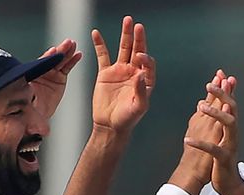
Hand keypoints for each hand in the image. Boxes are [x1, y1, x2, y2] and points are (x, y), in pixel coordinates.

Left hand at [29, 39, 82, 116]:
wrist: (37, 114)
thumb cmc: (28, 105)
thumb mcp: (25, 96)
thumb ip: (27, 90)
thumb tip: (28, 88)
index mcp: (31, 72)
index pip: (40, 62)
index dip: (47, 57)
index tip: (53, 51)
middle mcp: (41, 70)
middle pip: (51, 59)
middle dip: (60, 50)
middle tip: (67, 43)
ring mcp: (51, 73)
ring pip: (60, 61)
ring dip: (67, 52)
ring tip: (73, 45)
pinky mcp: (60, 78)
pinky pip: (67, 67)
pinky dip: (72, 60)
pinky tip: (78, 54)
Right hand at [91, 16, 155, 134]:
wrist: (109, 125)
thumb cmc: (127, 119)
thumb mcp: (138, 107)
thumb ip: (141, 91)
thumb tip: (140, 74)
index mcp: (145, 80)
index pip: (147, 63)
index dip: (145, 58)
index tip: (140, 57)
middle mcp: (134, 72)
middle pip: (138, 50)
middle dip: (139, 38)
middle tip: (138, 25)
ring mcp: (119, 71)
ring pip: (123, 49)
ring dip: (125, 35)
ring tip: (127, 20)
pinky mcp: (105, 73)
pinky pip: (102, 55)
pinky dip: (99, 44)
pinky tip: (96, 32)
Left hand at [184, 77, 243, 194]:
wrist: (226, 182)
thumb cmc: (218, 159)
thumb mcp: (214, 135)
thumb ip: (211, 119)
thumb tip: (203, 100)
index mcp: (228, 127)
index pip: (228, 102)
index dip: (224, 88)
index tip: (220, 73)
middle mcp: (232, 133)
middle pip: (231, 108)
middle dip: (222, 94)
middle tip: (211, 83)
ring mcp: (230, 145)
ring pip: (228, 124)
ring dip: (216, 113)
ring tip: (202, 105)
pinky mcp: (223, 159)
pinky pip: (214, 149)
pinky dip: (200, 143)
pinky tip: (188, 140)